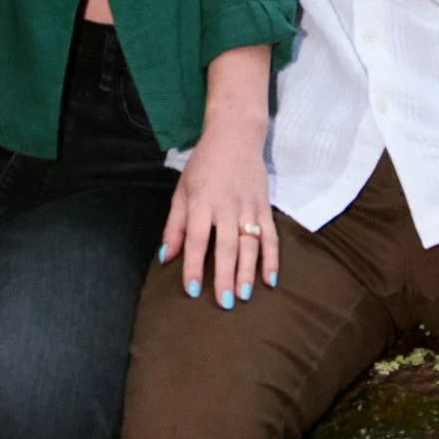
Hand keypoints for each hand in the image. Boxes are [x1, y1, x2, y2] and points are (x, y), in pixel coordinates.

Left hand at [160, 44, 276, 307]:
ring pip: (250, 244)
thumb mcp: (182, 190)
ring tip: (244, 296)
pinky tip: (269, 279)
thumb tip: (167, 256)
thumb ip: (175, 225)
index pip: (197, 239)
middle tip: (223, 303)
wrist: (235, 135)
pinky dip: (272, 258)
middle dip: (224, 276)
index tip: (192, 290)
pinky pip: (271, 236)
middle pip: (226, 246)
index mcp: (202, 202)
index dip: (194, 265)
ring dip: (248, 271)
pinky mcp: (265, 206)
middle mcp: (227, 205)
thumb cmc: (204, 165)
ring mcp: (249, 206)